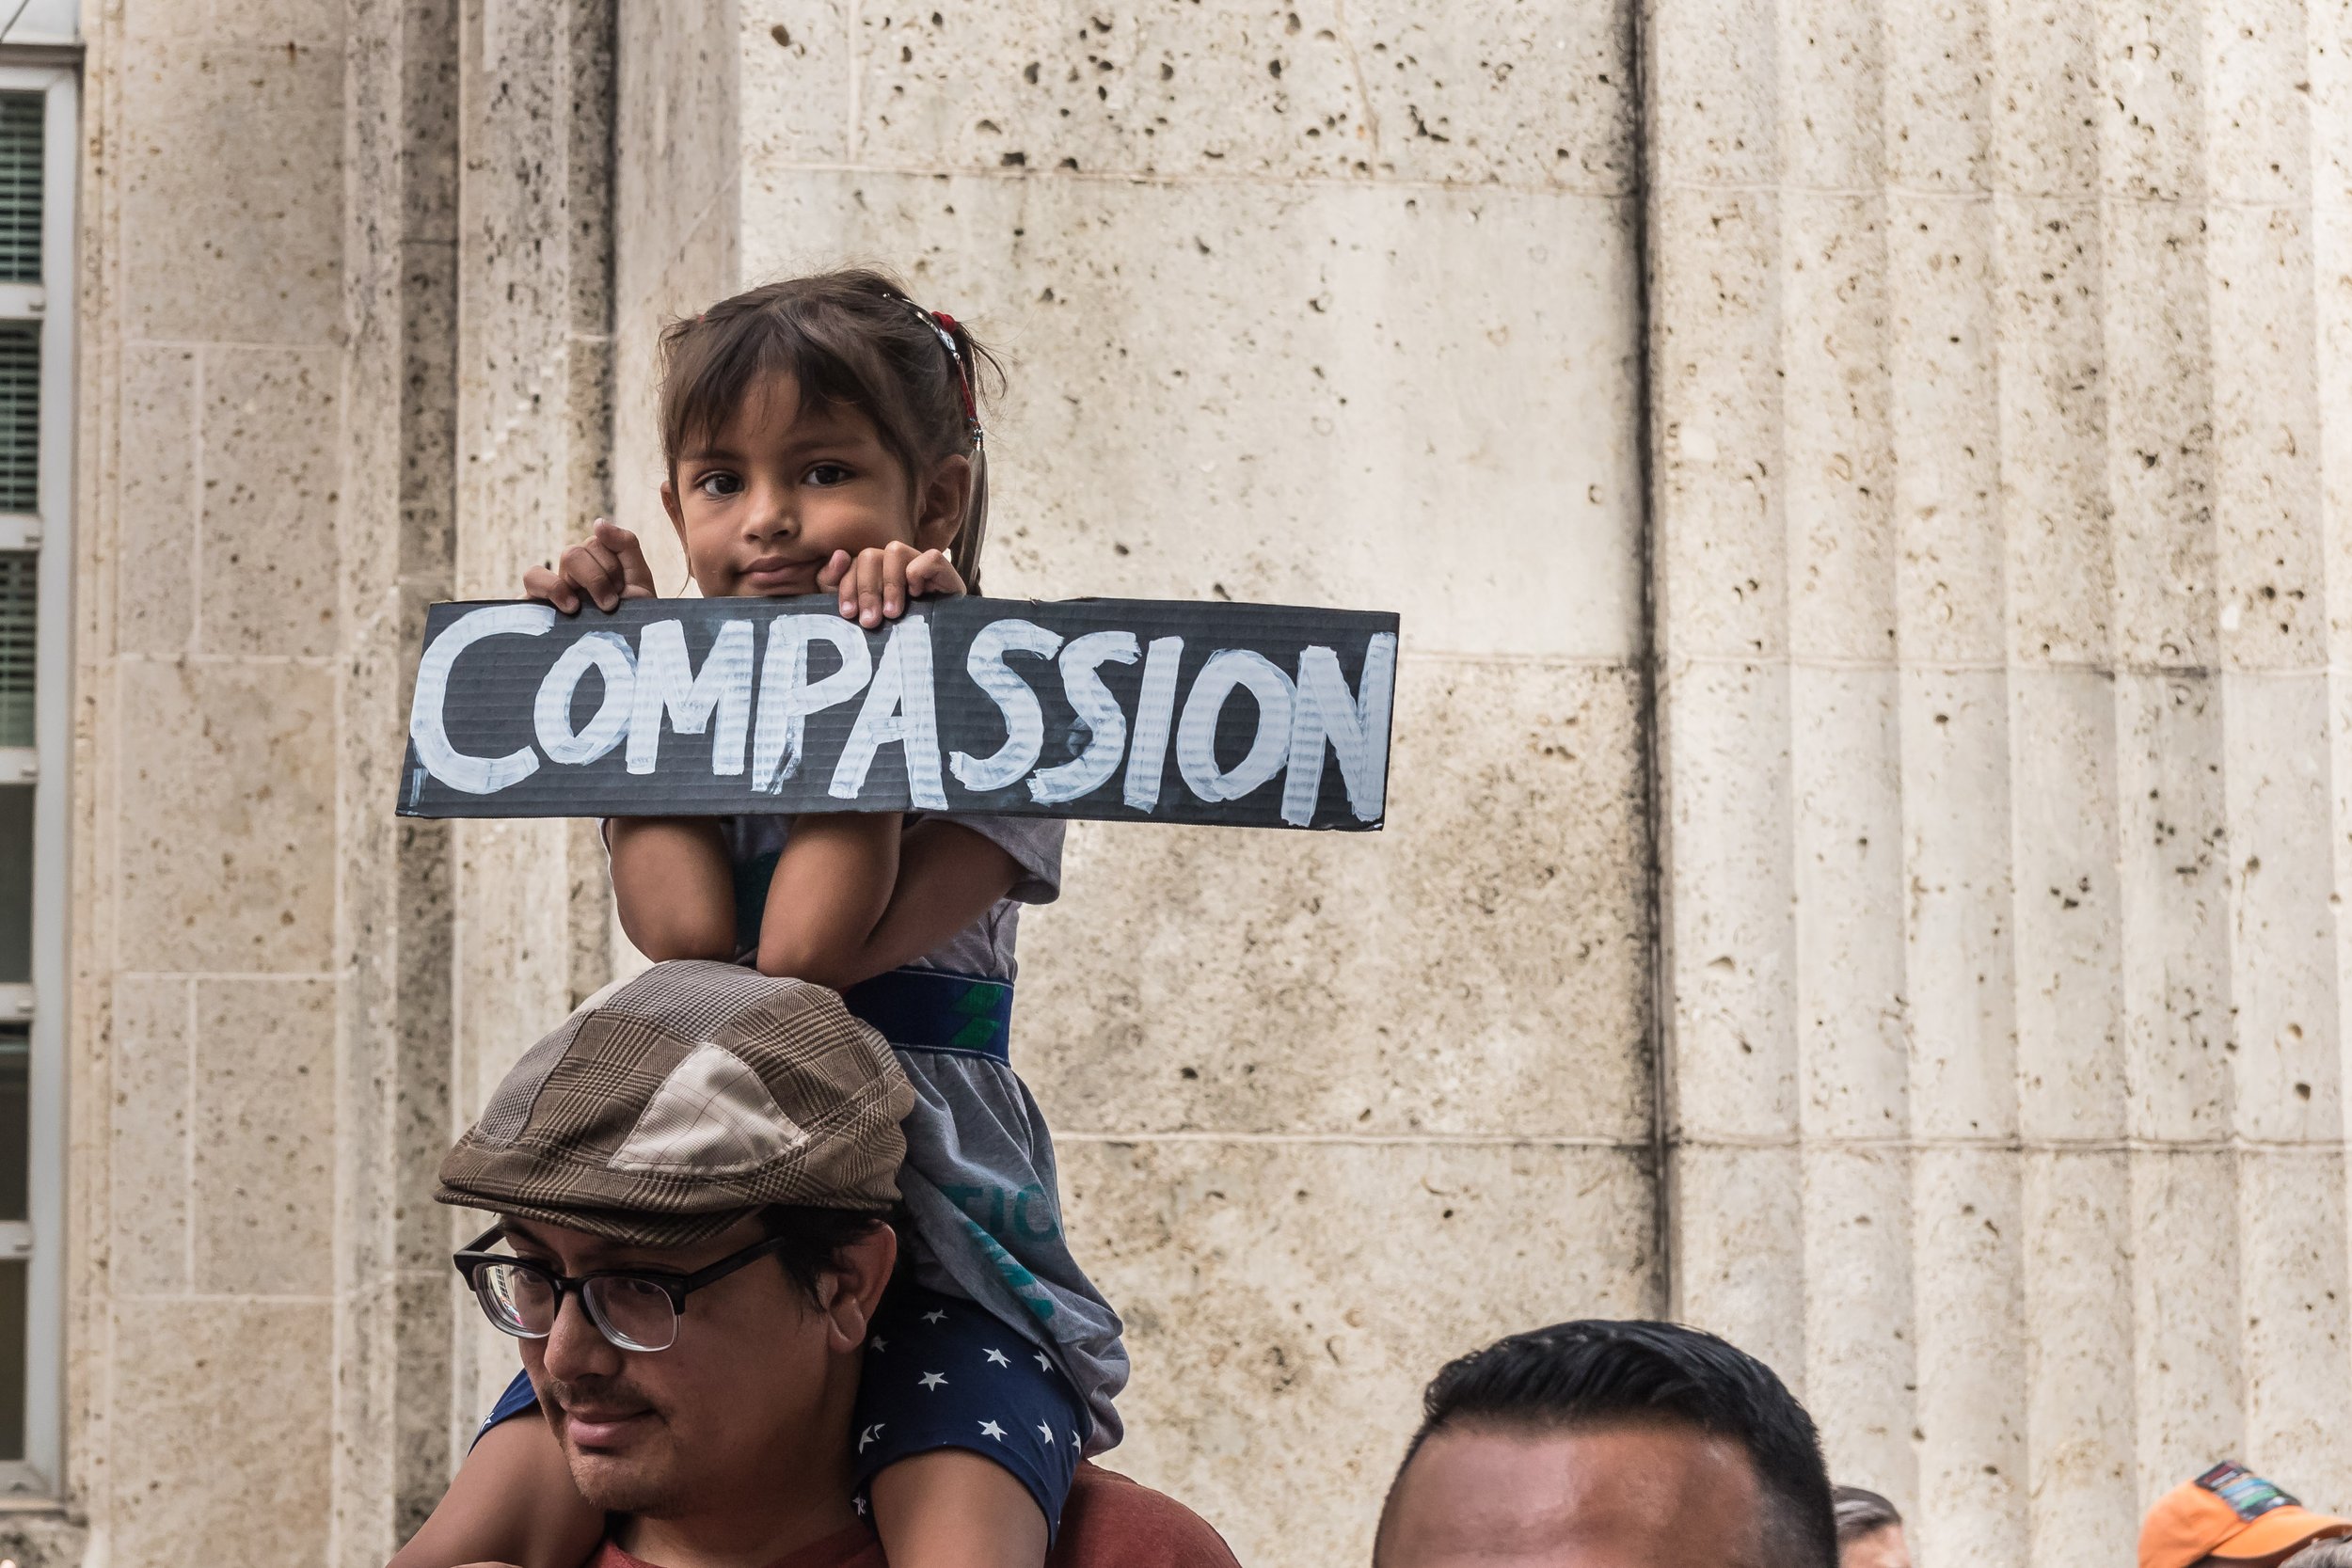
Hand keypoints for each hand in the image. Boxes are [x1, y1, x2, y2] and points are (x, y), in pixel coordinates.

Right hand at [522, 518, 657, 612]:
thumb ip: (625, 545)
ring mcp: (549, 593)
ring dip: (562, 589)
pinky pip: (526, 590)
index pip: (594, 543)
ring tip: (579, 609)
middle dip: (597, 578)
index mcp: (593, 564)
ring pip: (540, 571)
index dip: (611, 566)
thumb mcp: (639, 579)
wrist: (630, 652)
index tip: (624, 591)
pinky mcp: (534, 612)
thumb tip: (597, 522)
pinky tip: (566, 609)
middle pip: (571, 554)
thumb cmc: (635, 617)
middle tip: (610, 605)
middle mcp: (569, 576)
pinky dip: (545, 592)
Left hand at [818, 542, 965, 627]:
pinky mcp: (944, 571)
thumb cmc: (899, 634)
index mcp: (874, 574)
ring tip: (893, 613)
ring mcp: (919, 565)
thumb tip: (839, 556)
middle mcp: (894, 566)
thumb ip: (841, 587)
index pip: (852, 565)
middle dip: (867, 590)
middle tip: (870, 621)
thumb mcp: (864, 616)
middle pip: (869, 556)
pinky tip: (918, 596)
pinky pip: (929, 557)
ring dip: (890, 584)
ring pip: (895, 551)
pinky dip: (918, 574)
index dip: (847, 587)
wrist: (939, 650)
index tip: (849, 614)